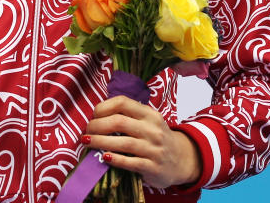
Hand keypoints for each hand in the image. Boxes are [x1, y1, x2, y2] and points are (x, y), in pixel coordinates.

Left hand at [83, 96, 200, 188]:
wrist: (182, 160)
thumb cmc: (155, 137)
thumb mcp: (147, 121)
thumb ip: (127, 115)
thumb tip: (95, 115)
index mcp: (149, 114)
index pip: (122, 102)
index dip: (102, 107)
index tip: (93, 115)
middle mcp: (153, 130)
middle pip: (119, 122)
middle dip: (97, 126)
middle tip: (86, 131)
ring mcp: (154, 149)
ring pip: (123, 143)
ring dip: (100, 142)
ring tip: (87, 142)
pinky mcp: (154, 167)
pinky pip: (130, 162)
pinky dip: (115, 159)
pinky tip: (103, 157)